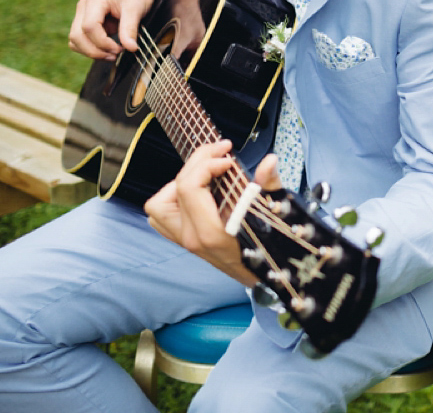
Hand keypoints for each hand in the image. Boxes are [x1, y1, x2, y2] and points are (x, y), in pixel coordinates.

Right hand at [69, 0, 161, 58]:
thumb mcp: (136, 9)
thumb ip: (130, 29)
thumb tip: (130, 48)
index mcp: (94, 1)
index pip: (89, 27)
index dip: (102, 43)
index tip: (120, 49)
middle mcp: (83, 7)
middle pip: (77, 36)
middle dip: (95, 51)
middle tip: (116, 55)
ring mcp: (82, 14)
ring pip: (75, 40)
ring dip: (91, 52)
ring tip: (113, 54)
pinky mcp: (85, 21)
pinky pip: (81, 40)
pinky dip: (91, 48)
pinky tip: (108, 49)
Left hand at [144, 141, 282, 285]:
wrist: (265, 280)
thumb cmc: (272, 250)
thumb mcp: (275, 216)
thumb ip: (268, 188)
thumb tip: (270, 161)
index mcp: (211, 233)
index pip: (189, 187)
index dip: (207, 164)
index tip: (230, 159)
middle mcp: (191, 238)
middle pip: (176, 188)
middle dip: (198, 162)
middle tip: (221, 151)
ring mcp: (184, 242)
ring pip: (158, 206)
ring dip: (178, 183)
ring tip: (206, 173)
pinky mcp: (185, 242)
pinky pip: (162, 218)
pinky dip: (173, 199)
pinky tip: (199, 190)